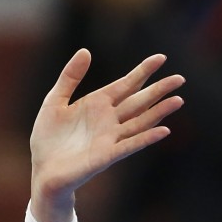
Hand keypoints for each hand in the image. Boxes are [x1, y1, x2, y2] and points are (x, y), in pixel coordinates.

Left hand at [29, 49, 183, 221]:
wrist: (42, 170)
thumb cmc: (48, 139)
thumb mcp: (54, 102)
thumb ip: (69, 78)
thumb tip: (85, 50)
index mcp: (97, 104)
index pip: (125, 84)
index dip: (142, 72)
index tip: (161, 58)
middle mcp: (108, 120)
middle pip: (138, 101)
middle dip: (158, 90)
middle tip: (180, 78)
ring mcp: (110, 138)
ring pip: (140, 122)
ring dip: (159, 112)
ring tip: (178, 100)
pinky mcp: (106, 156)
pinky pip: (130, 145)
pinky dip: (146, 138)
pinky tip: (163, 130)